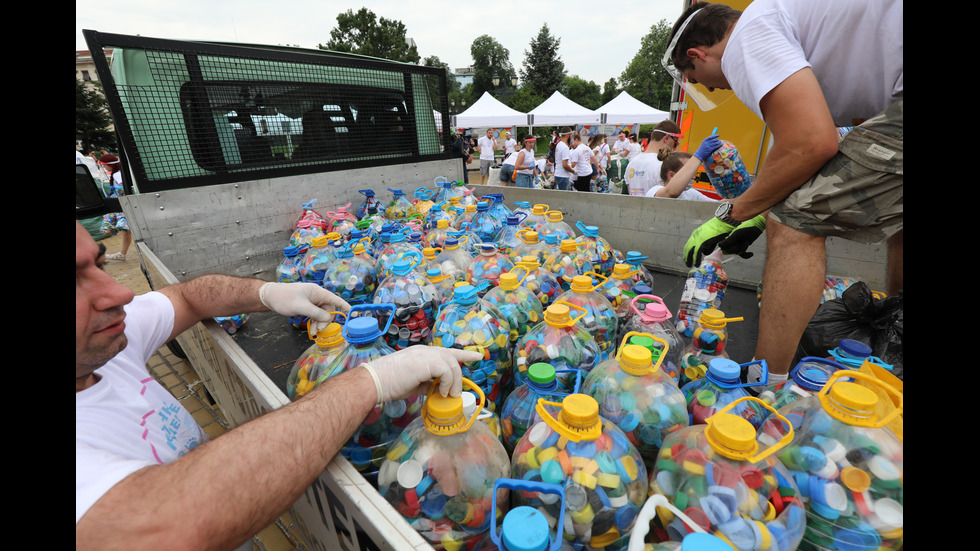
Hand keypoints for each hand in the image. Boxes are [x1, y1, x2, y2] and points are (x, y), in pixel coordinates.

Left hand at [259, 282, 350, 333]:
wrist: (270, 296)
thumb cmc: (284, 298)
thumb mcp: (301, 307)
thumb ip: (316, 313)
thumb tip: (328, 318)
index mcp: (317, 292)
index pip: (334, 299)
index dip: (344, 306)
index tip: (352, 313)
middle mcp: (316, 296)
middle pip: (328, 310)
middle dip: (325, 321)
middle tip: (319, 329)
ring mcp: (312, 301)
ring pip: (322, 314)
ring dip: (319, 323)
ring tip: (314, 332)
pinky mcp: (307, 306)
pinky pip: (315, 315)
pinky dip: (314, 322)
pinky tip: (312, 329)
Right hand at [360, 346, 483, 402]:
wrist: (375, 381)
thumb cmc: (390, 384)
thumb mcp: (413, 383)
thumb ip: (427, 383)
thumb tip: (438, 391)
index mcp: (422, 354)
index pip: (447, 352)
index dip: (464, 355)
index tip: (478, 356)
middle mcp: (425, 351)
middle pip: (452, 358)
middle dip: (460, 375)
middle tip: (457, 392)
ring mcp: (426, 354)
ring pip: (452, 364)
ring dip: (454, 382)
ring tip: (448, 395)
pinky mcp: (426, 361)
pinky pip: (446, 370)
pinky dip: (447, 382)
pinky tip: (441, 392)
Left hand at [683, 217, 734, 266]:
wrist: (723, 223)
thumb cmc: (720, 229)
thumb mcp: (712, 238)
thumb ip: (708, 245)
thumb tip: (705, 253)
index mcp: (696, 233)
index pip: (689, 244)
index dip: (688, 252)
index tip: (688, 257)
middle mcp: (695, 236)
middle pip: (687, 248)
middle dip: (687, 256)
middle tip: (687, 263)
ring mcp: (697, 239)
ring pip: (690, 251)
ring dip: (689, 259)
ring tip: (690, 265)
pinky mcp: (701, 242)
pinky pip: (696, 253)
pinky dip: (695, 259)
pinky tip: (696, 264)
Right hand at [693, 134, 722, 161]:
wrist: (699, 155)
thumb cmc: (702, 150)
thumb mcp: (704, 144)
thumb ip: (708, 142)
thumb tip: (715, 140)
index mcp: (704, 140)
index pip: (711, 137)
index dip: (715, 136)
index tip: (718, 135)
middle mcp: (706, 142)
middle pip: (714, 140)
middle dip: (717, 140)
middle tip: (719, 141)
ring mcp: (708, 146)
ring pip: (715, 143)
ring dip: (719, 142)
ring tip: (721, 143)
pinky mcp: (710, 149)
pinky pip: (716, 146)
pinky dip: (719, 145)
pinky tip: (721, 144)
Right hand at [719, 215, 765, 258]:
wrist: (756, 227)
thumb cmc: (746, 228)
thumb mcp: (737, 233)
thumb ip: (729, 240)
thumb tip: (719, 245)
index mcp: (728, 238)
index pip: (723, 248)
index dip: (727, 248)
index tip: (734, 244)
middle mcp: (732, 243)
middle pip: (731, 251)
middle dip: (736, 248)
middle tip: (743, 242)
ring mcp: (738, 245)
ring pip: (737, 252)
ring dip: (743, 248)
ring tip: (747, 242)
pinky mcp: (744, 247)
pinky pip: (743, 255)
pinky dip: (747, 255)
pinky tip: (751, 253)